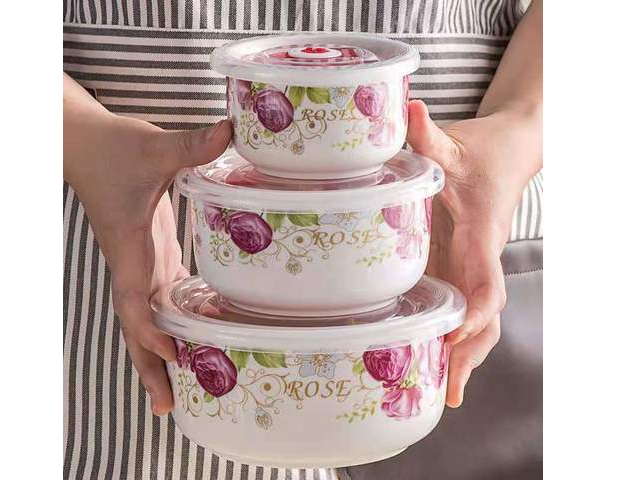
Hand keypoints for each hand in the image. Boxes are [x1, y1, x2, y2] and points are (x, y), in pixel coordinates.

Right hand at [64, 75, 231, 413]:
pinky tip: (192, 336)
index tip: (174, 358)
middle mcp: (132, 262)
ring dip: (160, 352)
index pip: (134, 299)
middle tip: (169, 408)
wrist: (85, 142)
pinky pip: (157, 297)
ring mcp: (140, 260)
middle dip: (151, 365)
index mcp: (128, 246)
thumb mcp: (154, 147)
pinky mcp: (150, 251)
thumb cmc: (113, 147)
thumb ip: (193, 144)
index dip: (150, 331)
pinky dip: (171, 323)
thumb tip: (234, 130)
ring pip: (146, 316)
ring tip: (181, 390)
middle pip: (137, 325)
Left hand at [406, 99, 539, 406]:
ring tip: (445, 393)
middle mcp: (483, 257)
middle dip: (469, 353)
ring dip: (465, 354)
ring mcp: (476, 264)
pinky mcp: (465, 264)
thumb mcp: (455, 143)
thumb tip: (410, 108)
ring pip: (478, 318)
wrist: (513, 148)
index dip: (475, 311)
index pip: (487, 282)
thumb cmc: (485, 150)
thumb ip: (430, 134)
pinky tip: (436, 357)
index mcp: (482, 233)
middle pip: (486, 316)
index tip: (454, 336)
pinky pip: (465, 306)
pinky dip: (455, 335)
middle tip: (449, 393)